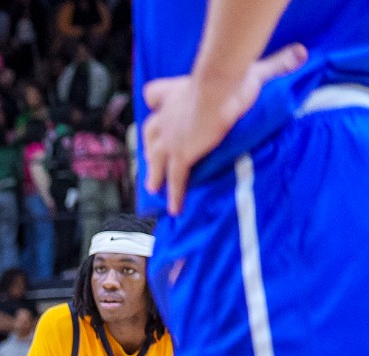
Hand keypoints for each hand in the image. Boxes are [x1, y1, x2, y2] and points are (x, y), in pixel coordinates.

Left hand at [144, 44, 306, 212]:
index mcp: (177, 92)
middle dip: (150, 144)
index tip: (156, 105)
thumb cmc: (234, 76)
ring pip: (155, 158)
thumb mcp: (254, 70)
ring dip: (154, 172)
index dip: (157, 100)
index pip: (155, 93)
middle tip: (150, 157)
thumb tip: (300, 53)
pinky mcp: (180, 154)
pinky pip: (175, 178)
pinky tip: (174, 207)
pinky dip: (174, 193)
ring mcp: (171, 137)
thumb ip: (276, 64)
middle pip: (150, 132)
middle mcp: (166, 115)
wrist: (221, 88)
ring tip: (153, 186)